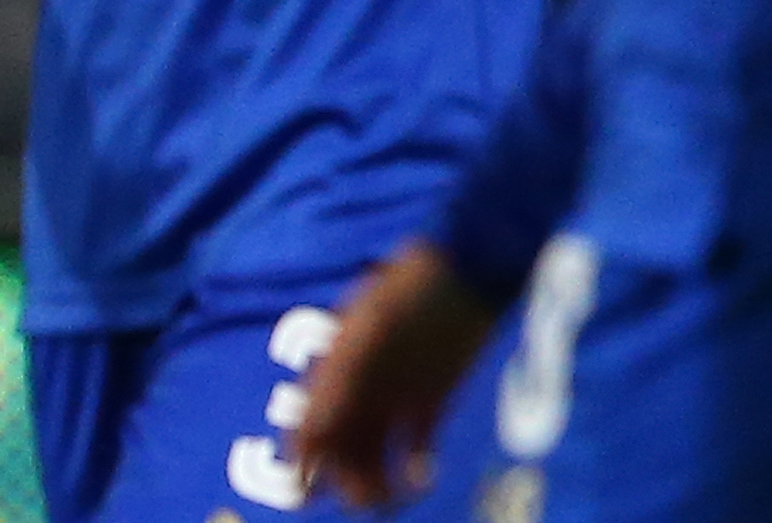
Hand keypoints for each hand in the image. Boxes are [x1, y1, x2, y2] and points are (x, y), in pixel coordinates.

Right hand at [294, 240, 498, 508]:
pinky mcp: (431, 403)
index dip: (303, 457)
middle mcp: (362, 389)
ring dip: (378, 480)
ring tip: (396, 495)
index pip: (308, 423)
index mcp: (336, 369)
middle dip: (345, 477)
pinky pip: (417, 448)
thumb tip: (312, 427)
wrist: (468, 273)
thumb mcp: (372, 328)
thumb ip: (342, 374)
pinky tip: (424, 476)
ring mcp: (396, 397)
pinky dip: (416, 469)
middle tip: (364, 498)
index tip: (307, 490)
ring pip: (375, 454)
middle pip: (341, 447)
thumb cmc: (412, 292)